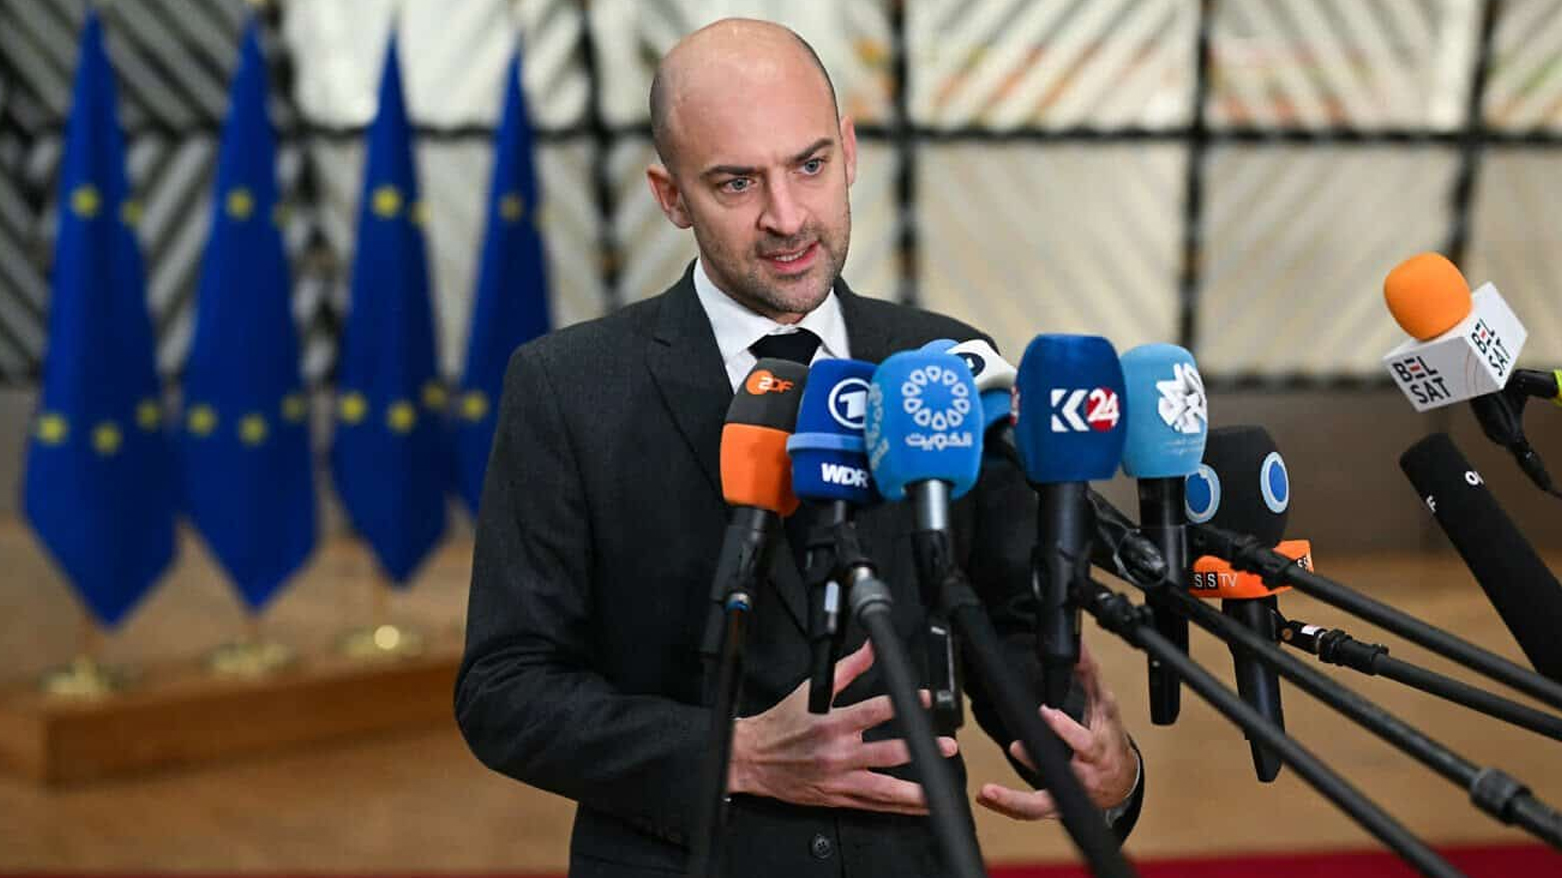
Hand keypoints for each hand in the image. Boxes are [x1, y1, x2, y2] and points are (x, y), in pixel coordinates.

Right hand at [728, 641, 958, 815]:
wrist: (751, 758)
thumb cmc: (780, 724)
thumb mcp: (812, 691)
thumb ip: (848, 670)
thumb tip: (870, 647)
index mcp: (832, 724)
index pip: (874, 711)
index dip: (903, 705)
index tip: (925, 700)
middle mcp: (837, 754)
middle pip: (886, 753)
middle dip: (920, 750)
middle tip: (946, 747)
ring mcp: (839, 780)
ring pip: (883, 789)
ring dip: (915, 791)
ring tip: (940, 790)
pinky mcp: (837, 799)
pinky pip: (872, 806)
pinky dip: (896, 807)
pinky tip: (917, 806)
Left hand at [975, 643, 1137, 819]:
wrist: (1120, 780)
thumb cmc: (1110, 738)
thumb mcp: (1105, 706)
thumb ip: (1090, 675)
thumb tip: (1078, 645)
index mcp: (1097, 750)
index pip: (1085, 742)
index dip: (1066, 729)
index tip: (1047, 712)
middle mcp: (1083, 777)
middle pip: (1064, 774)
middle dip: (1039, 761)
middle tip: (1016, 746)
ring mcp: (1068, 796)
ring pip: (1043, 803)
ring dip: (1015, 799)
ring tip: (989, 790)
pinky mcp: (1054, 808)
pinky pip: (1030, 812)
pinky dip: (1007, 806)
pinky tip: (986, 796)